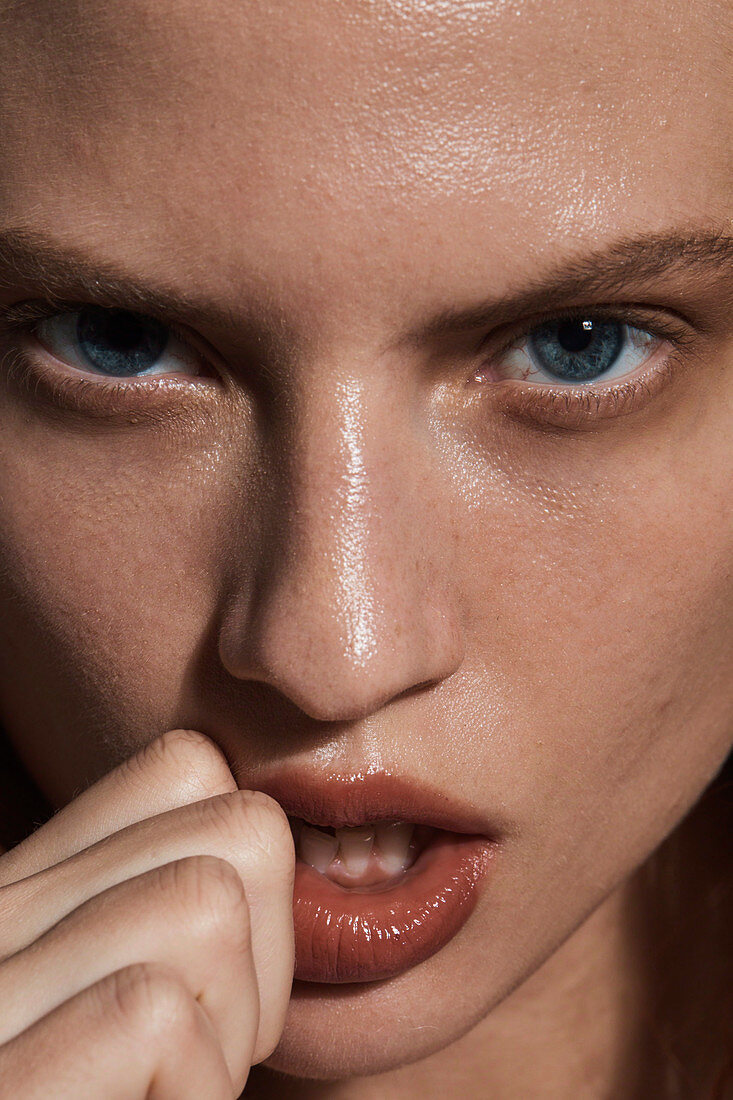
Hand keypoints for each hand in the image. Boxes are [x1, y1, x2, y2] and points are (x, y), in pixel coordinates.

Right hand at [0, 729, 294, 1097]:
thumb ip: (149, 921)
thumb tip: (264, 854)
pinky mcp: (3, 1081)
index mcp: (26, 894)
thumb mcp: (106, 1007)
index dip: (251, 860)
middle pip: (235, 826)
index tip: (225, 972)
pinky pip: (157, 1012)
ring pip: (207, 901)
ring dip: (233, 1026)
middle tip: (205, 1051)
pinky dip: (192, 1089)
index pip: (188, 765)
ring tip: (167, 1093)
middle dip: (267, 953)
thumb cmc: (85, 1087)